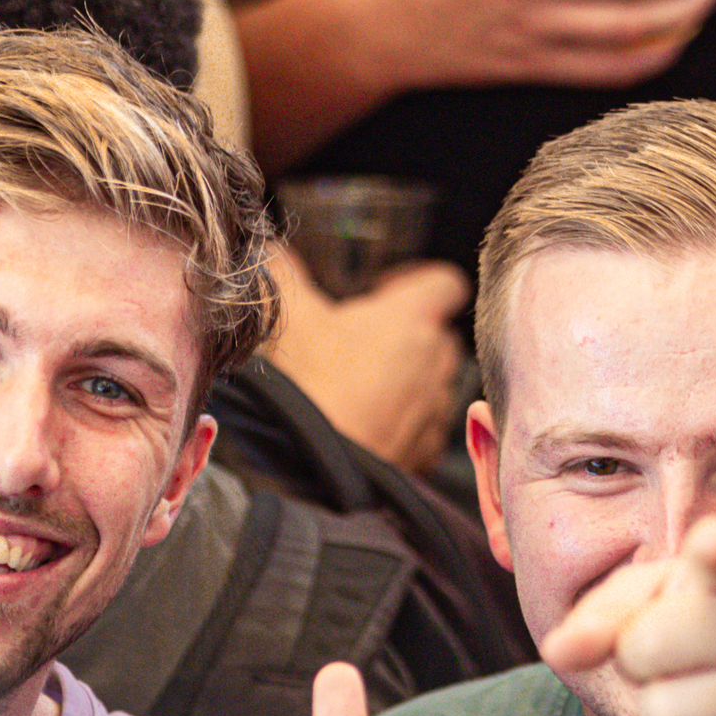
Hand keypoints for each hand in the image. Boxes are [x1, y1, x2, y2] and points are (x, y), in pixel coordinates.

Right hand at [270, 251, 470, 474]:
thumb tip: (269, 249)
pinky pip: (427, 424)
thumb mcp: (291, 320)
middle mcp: (435, 359)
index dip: (420, 282)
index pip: (446, 283)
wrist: (315, 466)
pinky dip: (407, 421)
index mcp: (412, 317)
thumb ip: (283, 273)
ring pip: (435, 380)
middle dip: (410, 333)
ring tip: (363, 385)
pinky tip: (369, 422)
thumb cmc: (312, 390)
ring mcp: (435, 405)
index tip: (386, 292)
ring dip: (410, 378)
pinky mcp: (428, 447)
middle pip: (440, 332)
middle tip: (365, 340)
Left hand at [542, 517, 715, 715]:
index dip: (715, 550)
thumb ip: (600, 616)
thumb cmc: (705, 627)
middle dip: (637, 658)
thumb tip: (557, 649)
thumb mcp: (654, 601)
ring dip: (663, 710)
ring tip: (698, 689)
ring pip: (666, 713)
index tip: (709, 543)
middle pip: (648, 647)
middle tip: (670, 653)